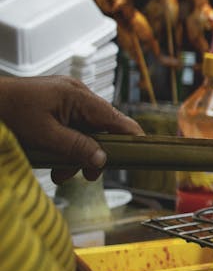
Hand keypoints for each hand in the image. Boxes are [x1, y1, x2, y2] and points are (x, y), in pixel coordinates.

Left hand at [0, 75, 142, 181]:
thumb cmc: (8, 113)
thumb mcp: (44, 135)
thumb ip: (76, 147)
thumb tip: (102, 160)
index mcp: (77, 96)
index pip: (116, 118)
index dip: (131, 137)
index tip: (143, 154)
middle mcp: (76, 94)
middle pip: (100, 127)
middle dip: (93, 153)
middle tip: (86, 176)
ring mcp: (65, 98)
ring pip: (85, 130)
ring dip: (76, 153)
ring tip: (59, 173)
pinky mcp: (55, 104)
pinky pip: (71, 126)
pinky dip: (66, 144)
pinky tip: (53, 159)